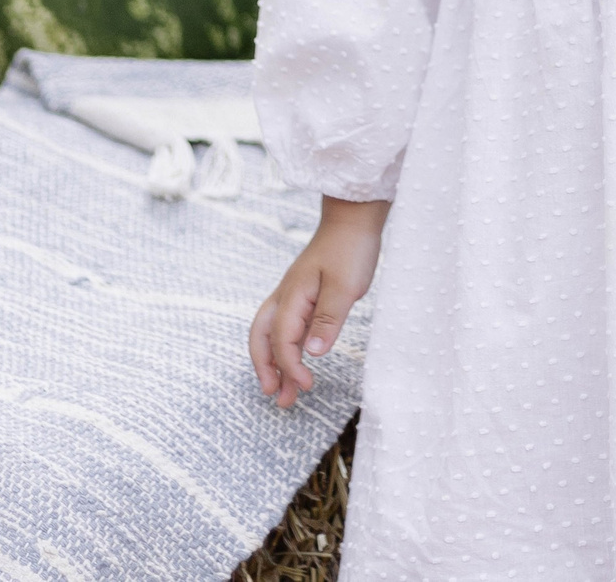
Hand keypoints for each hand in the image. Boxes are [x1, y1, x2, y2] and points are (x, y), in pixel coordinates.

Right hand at [250, 197, 390, 407]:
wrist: (353, 219)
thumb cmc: (350, 249)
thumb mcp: (345, 286)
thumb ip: (328, 320)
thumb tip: (312, 354)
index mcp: (293, 295)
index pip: (283, 339)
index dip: (291, 366)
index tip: (307, 386)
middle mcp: (286, 297)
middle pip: (262, 337)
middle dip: (265, 369)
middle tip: (274, 396)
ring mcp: (293, 295)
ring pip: (273, 333)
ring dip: (275, 362)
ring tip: (282, 391)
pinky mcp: (304, 295)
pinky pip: (288, 326)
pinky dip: (288, 347)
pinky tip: (298, 360)